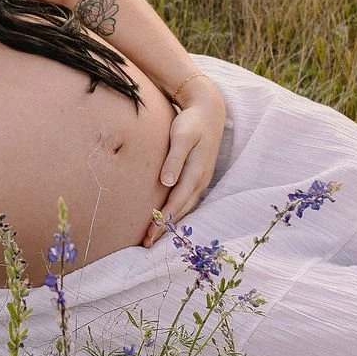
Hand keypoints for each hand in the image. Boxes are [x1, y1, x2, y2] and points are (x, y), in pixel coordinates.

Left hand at [142, 77, 227, 247]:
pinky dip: (178, 211)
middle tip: (147, 244)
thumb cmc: (192, 122)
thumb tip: (166, 182)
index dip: (163, 220)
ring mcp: (202, 179)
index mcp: (196, 173)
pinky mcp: (199, 176)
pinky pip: (188, 199)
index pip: (176, 202)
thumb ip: (174, 158)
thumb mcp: (182, 136)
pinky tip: (169, 217)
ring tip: (156, 236)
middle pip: (181, 210)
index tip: (149, 235)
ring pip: (186, 207)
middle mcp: (200, 180)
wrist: (209, 111)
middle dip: (166, 227)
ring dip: (172, 222)